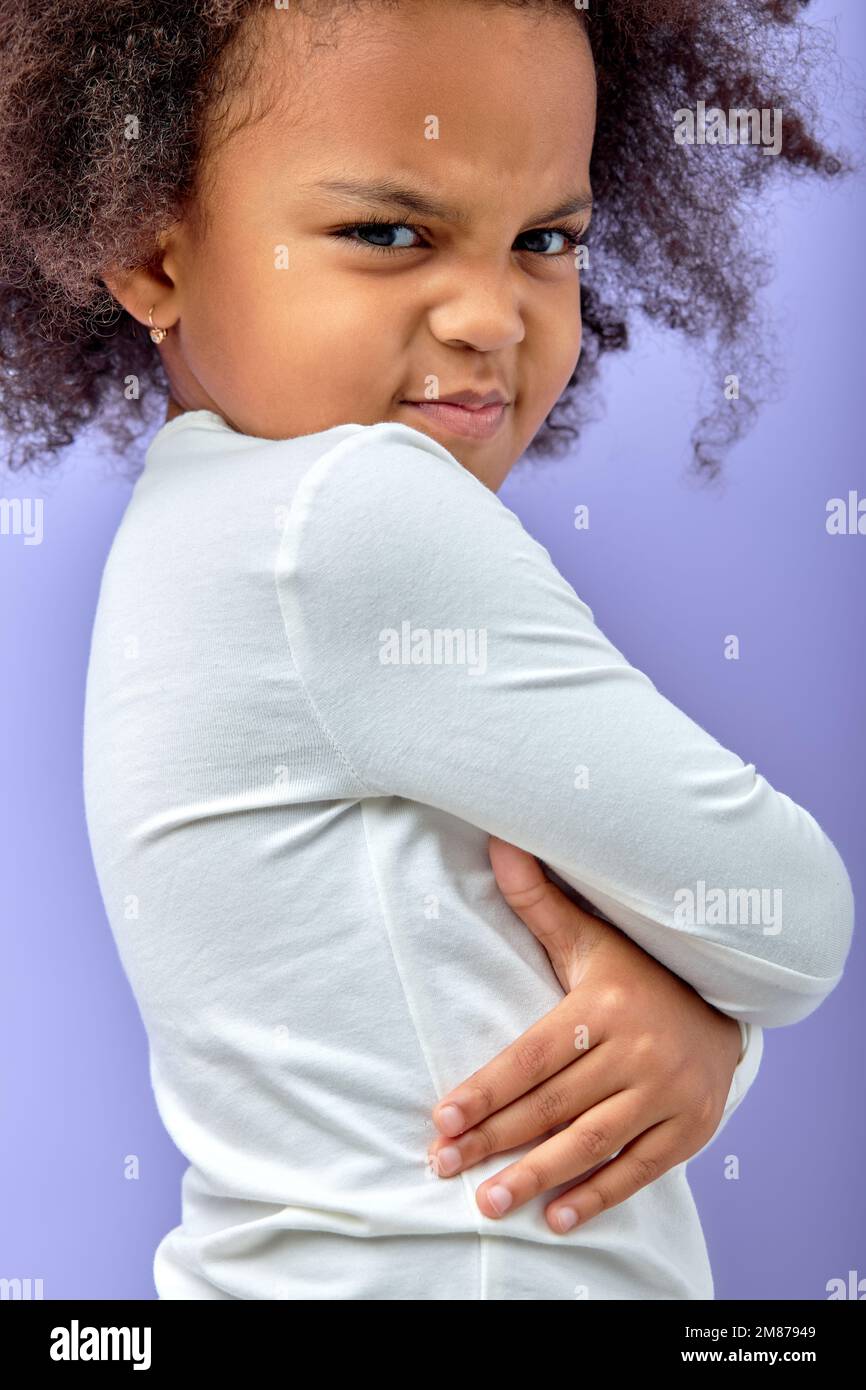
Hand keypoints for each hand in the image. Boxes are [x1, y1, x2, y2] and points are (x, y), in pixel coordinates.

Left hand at [426, 836, 742, 1233]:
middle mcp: (637, 1052)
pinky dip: (598, 1195)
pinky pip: (639, 1169)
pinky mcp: (690, 1128)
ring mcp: (667, 1094)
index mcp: (604, 1006)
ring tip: (488, 1202)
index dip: (486, 1090)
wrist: (726, 997)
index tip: (442, 1119)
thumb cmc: (639, 971)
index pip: (533, 1057)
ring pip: (592, 1142)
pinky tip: (557, 1216)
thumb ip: (538, 901)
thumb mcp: (590, 936)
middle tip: (444, 1165)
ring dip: (537, 1176)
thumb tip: (498, 840)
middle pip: (554, 1105)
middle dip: (495, 1139)